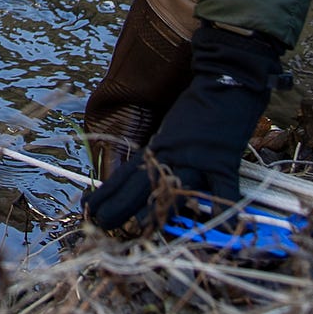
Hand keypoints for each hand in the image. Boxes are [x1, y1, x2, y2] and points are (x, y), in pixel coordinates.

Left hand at [83, 25, 281, 232]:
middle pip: (136, 190)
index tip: (88, 209)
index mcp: (155, 148)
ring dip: (155, 216)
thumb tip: (148, 179)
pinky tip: (216, 231)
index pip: (122, 177)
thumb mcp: (171, 130)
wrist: (223, 80)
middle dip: (116, 210)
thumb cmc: (198, 105)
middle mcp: (168, 157)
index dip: (104, 195)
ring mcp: (195, 161)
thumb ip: (161, 155)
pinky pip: (222, 196)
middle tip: (100, 226)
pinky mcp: (221, 164)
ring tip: (140, 233)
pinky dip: (222, 215)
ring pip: (169, 194)